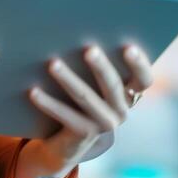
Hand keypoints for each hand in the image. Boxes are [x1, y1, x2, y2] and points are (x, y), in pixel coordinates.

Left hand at [18, 43, 154, 177]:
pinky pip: (65, 115)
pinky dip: (48, 102)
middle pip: (113, 85)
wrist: (63, 144)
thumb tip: (75, 33)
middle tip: (89, 49)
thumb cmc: (78, 101)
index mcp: (128, 95)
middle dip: (100, 66)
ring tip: (53, 64)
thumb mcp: (91, 83)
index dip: (140, 64)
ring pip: (85, 97)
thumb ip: (93, 64)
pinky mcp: (83, 135)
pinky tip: (33, 91)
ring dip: (68, 79)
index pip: (144, 80)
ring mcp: (103, 125)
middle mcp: (121, 111)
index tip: (129, 47)